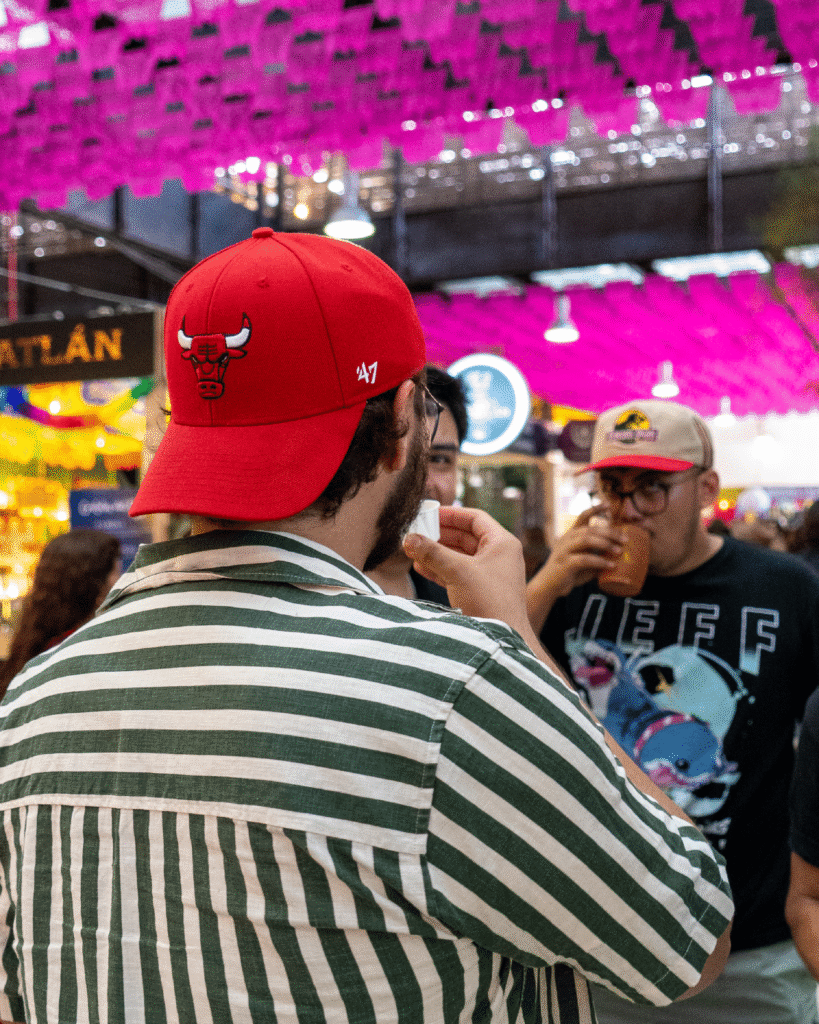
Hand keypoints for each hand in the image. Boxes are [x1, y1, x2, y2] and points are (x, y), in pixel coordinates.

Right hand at [404, 506, 530, 634]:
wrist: (501, 640)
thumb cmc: (490, 603)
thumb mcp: (458, 572)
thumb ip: (432, 553)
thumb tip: (410, 538)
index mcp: (502, 544)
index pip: (475, 519)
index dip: (451, 514)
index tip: (430, 514)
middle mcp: (499, 556)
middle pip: (465, 537)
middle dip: (440, 536)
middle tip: (417, 533)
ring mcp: (490, 575)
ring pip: (459, 557)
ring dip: (437, 553)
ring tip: (414, 551)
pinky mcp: (481, 592)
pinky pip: (458, 573)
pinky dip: (440, 569)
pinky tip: (421, 568)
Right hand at [526, 505, 625, 632]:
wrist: (549, 586)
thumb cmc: (568, 573)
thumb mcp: (584, 561)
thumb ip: (597, 555)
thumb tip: (619, 554)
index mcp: (570, 535)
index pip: (582, 517)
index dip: (595, 509)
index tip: (608, 505)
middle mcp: (566, 539)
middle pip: (590, 529)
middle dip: (609, 532)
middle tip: (625, 539)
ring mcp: (564, 550)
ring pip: (586, 539)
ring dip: (605, 544)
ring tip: (619, 551)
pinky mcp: (565, 563)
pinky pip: (585, 559)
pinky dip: (600, 561)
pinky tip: (610, 565)